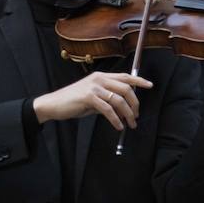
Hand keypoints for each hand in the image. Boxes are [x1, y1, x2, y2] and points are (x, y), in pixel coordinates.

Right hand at [32, 70, 153, 131]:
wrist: (54, 104)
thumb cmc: (73, 101)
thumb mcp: (92, 96)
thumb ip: (106, 97)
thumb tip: (122, 107)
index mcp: (100, 76)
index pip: (124, 75)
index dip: (139, 80)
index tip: (150, 85)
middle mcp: (99, 78)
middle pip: (126, 88)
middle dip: (135, 103)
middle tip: (136, 116)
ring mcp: (94, 87)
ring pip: (119, 100)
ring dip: (128, 114)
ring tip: (130, 124)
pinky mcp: (89, 97)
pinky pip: (108, 110)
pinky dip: (116, 120)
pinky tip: (118, 126)